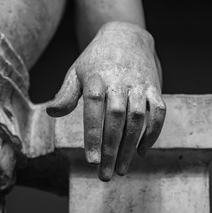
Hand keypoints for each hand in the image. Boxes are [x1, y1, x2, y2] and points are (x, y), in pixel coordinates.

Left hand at [46, 22, 165, 180]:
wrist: (127, 37)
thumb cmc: (96, 60)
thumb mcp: (76, 71)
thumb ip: (66, 93)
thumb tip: (52, 112)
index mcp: (97, 78)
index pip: (94, 108)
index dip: (93, 134)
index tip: (91, 160)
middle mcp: (120, 82)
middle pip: (116, 118)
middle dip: (112, 149)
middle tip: (105, 175)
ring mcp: (139, 85)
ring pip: (138, 118)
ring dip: (130, 146)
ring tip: (122, 170)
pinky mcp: (154, 88)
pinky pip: (158, 112)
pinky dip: (153, 133)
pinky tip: (141, 152)